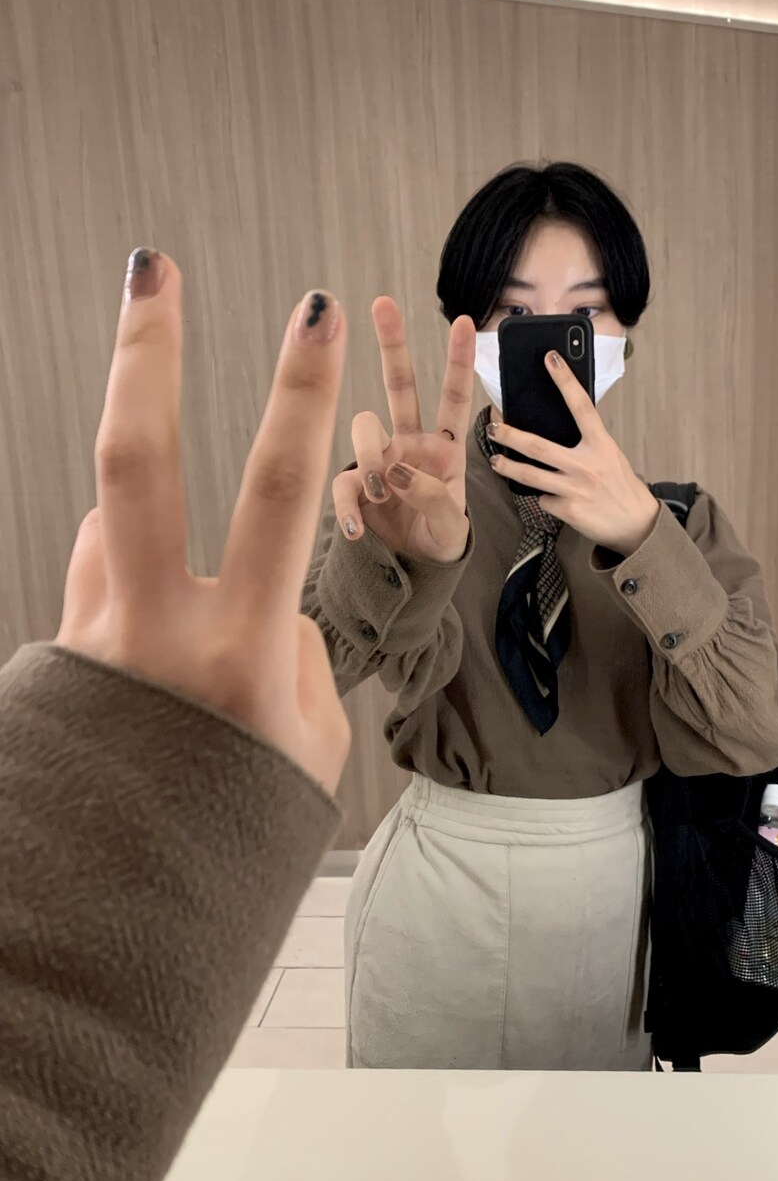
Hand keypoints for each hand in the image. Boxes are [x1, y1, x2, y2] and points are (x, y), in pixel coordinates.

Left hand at [56, 250, 350, 795]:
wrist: (114, 914)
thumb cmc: (234, 834)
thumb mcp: (304, 748)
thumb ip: (293, 660)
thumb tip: (269, 608)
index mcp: (239, 656)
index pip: (282, 491)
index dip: (301, 393)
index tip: (315, 310)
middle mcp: (153, 632)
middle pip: (139, 459)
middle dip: (147, 349)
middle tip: (153, 265)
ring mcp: (91, 639)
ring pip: (109, 520)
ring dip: (148, 516)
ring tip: (186, 610)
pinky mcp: (58, 655)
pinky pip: (96, 577)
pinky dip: (128, 574)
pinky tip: (151, 623)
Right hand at [332, 297, 475, 562]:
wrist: (414, 570)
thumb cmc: (441, 539)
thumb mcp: (453, 527)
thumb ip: (433, 498)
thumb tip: (396, 473)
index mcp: (444, 449)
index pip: (454, 398)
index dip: (458, 360)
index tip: (465, 320)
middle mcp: (409, 444)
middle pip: (400, 386)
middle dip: (392, 344)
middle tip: (383, 304)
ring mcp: (379, 462)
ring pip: (364, 428)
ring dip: (371, 455)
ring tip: (381, 493)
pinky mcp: (354, 487)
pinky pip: (342, 484)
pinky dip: (347, 507)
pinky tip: (357, 528)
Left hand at [488, 350, 659, 556]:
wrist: (635, 523)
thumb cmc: (619, 485)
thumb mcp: (608, 455)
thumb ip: (586, 442)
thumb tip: (554, 427)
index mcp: (601, 444)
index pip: (582, 406)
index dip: (566, 381)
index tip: (550, 359)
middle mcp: (588, 465)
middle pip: (539, 446)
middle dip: (511, 436)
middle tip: (494, 428)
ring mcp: (576, 489)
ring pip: (530, 475)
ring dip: (507, 467)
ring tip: (496, 461)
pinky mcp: (569, 510)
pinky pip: (543, 500)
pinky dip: (543, 498)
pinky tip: (553, 499)